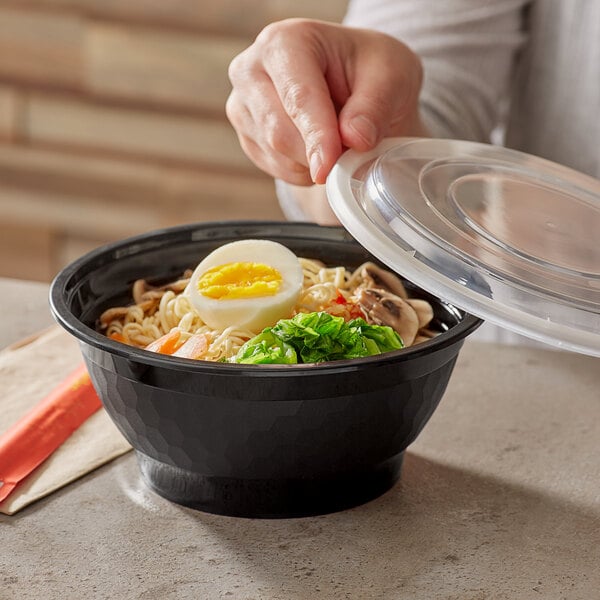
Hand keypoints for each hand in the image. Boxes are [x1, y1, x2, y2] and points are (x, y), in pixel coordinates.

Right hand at [226, 18, 426, 185]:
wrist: (352, 86)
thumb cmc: (369, 72)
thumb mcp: (392, 76)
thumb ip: (375, 107)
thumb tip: (356, 139)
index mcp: (285, 41)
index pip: (298, 97)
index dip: (316, 136)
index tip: (330, 167)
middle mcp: (252, 69)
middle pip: (278, 132)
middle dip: (317, 155)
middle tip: (351, 158)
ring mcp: (243, 104)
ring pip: (276, 155)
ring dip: (313, 164)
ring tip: (338, 143)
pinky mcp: (245, 134)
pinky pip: (275, 168)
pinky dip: (303, 171)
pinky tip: (317, 150)